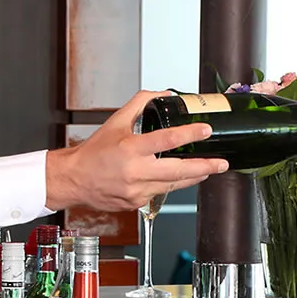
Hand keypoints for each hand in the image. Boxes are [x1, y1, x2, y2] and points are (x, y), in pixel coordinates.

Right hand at [44, 91, 228, 211]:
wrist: (75, 180)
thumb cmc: (93, 152)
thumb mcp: (116, 121)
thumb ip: (140, 104)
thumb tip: (164, 94)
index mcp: (130, 148)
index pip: (167, 140)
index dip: (190, 135)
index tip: (205, 130)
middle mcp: (135, 171)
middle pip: (178, 171)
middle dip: (204, 166)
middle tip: (221, 162)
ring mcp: (137, 190)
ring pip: (174, 184)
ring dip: (193, 176)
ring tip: (209, 168)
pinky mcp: (137, 202)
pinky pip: (161, 192)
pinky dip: (171, 184)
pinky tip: (178, 178)